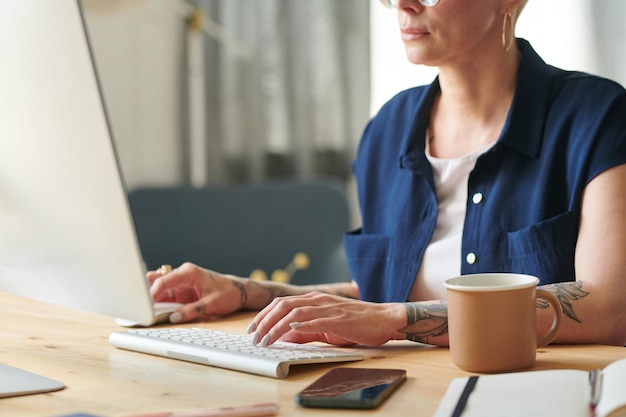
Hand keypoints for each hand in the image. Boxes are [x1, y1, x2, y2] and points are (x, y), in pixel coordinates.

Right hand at [148, 262, 246, 322]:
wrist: (237, 292)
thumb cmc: (227, 293)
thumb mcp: (211, 304)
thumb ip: (191, 310)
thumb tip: (173, 318)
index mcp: (188, 273)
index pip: (164, 280)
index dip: (152, 293)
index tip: (146, 305)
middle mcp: (181, 275)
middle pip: (156, 281)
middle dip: (147, 294)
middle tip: (143, 307)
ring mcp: (179, 284)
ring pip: (157, 290)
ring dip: (153, 301)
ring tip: (148, 312)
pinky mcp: (179, 293)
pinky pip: (164, 297)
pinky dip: (159, 305)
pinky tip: (157, 313)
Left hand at [247, 292, 404, 346]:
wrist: (384, 319)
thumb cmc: (355, 323)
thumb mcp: (325, 327)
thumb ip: (306, 331)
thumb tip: (284, 338)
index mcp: (314, 299)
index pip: (282, 303)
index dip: (264, 314)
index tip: (252, 328)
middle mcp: (319, 300)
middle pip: (283, 305)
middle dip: (265, 321)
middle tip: (253, 336)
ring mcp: (328, 308)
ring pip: (295, 313)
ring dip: (277, 327)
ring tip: (266, 339)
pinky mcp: (339, 319)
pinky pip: (316, 320)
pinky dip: (300, 326)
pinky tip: (289, 331)